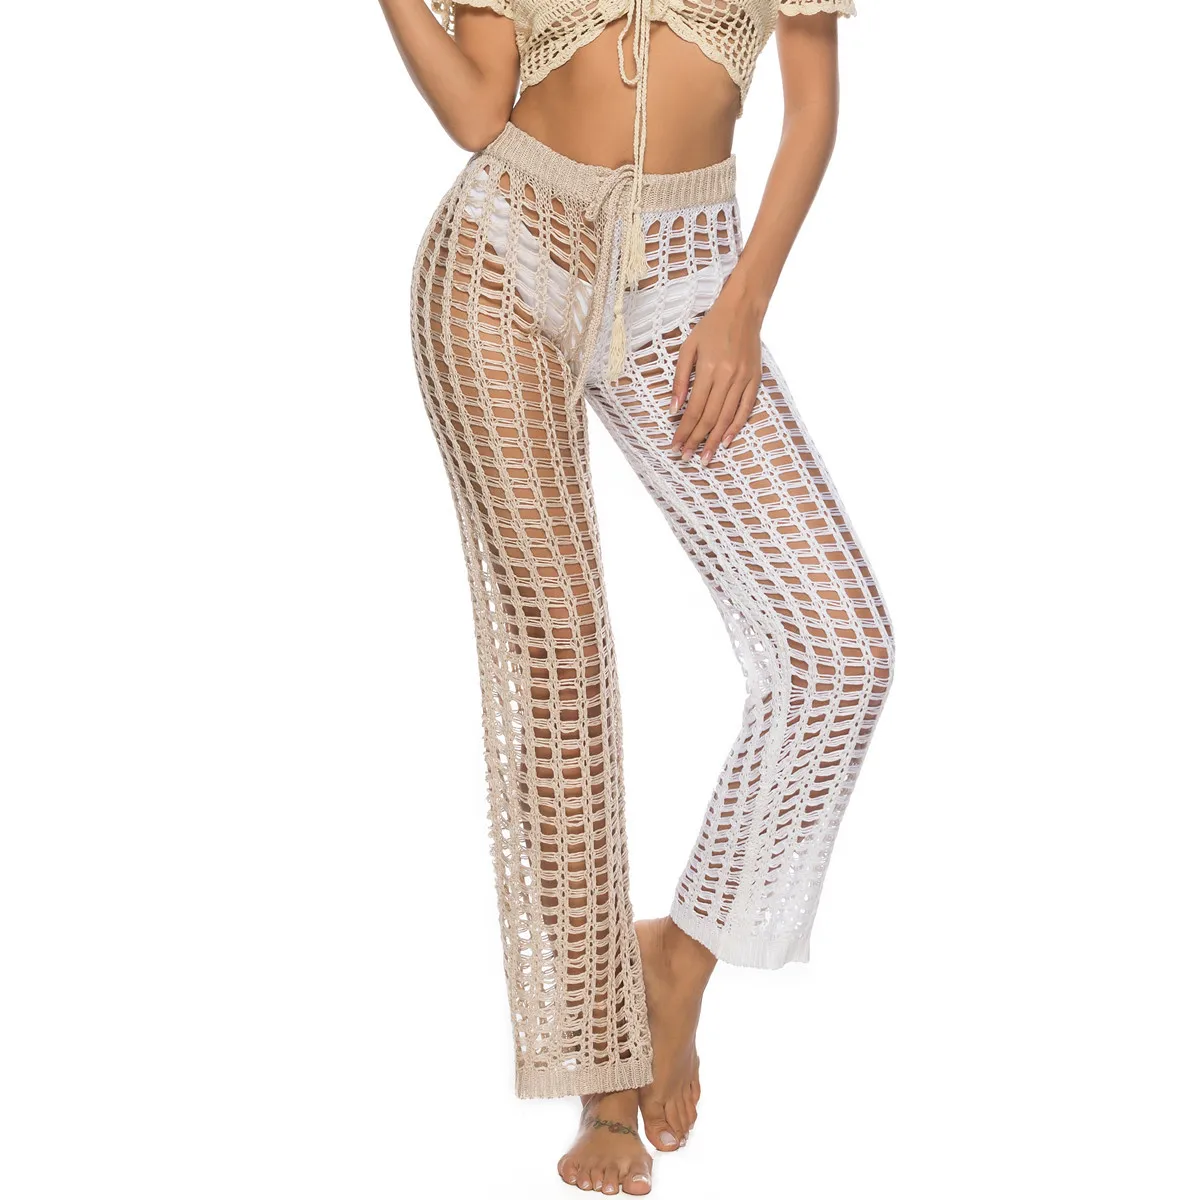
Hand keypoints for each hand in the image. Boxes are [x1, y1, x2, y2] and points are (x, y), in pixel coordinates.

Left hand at [668, 285, 763, 465]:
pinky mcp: (755, 379)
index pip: (694, 409)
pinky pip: (746, 408)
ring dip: (715, 440)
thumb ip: (680, 379)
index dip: (684, 430)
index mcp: (709, 368)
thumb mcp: (688, 348)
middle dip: (696, 440)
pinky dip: (736, 426)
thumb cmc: (711, 327)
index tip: (675, 446)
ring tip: (705, 457)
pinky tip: (727, 441)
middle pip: (710, 417)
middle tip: (686, 457)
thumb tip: (674, 409)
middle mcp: (728, 376)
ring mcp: (744, 379)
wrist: (743, 309)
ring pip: (727, 417)